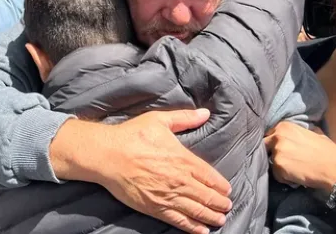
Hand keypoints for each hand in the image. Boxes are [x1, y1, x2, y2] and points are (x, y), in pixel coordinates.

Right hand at [50, 109, 231, 233]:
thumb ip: (185, 118)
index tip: (227, 190)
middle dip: (220, 203)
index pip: (210, 176)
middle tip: (227, 206)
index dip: (221, 185)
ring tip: (219, 220)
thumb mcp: (160, 120)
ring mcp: (168, 196)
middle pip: (207, 196)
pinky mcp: (155, 207)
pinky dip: (192, 227)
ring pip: (196, 210)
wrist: (108, 155)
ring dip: (211, 216)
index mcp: (183, 159)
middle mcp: (179, 180)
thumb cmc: (132, 135)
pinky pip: (178, 220)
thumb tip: (205, 112)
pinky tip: (201, 231)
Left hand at [264, 121, 335, 190]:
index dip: (274, 144)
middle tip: (286, 161)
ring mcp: (277, 151)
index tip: (282, 150)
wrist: (334, 167)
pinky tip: (297, 177)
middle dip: (272, 153)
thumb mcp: (312, 133)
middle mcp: (278, 136)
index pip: (270, 134)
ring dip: (280, 168)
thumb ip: (297, 133)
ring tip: (295, 170)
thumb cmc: (327, 151)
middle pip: (265, 146)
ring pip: (271, 162)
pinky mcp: (278, 166)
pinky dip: (284, 178)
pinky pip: (277, 175)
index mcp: (284, 126)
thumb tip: (294, 135)